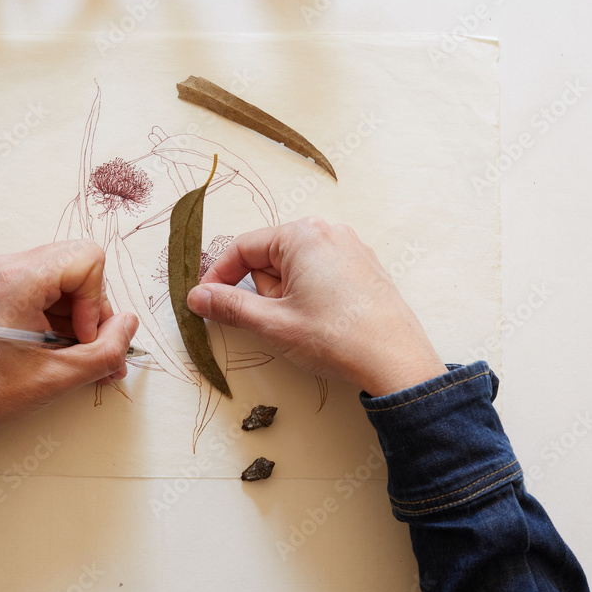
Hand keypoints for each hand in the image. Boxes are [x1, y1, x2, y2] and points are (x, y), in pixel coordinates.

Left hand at [0, 240, 138, 442]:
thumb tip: (129, 324)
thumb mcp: (58, 378)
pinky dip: (61, 318)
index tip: (82, 337)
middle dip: (93, 308)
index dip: (96, 300)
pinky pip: (46, 290)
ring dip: (79, 317)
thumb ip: (107, 350)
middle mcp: (9, 266)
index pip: (89, 259)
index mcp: (20, 278)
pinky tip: (61, 353)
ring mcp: (1, 275)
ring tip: (79, 360)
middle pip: (79, 264)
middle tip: (88, 348)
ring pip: (65, 279)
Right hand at [187, 217, 446, 396]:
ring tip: (304, 325)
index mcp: (302, 234)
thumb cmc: (336, 337)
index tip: (206, 301)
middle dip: (263, 290)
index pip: (243, 247)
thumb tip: (197, 297)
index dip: (219, 277)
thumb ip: (230, 306)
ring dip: (286, 296)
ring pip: (295, 267)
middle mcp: (328, 230)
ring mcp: (350, 247)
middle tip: (276, 321)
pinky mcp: (364, 267)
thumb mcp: (273, 323)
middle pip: (270, 256)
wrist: (395, 360)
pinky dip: (309, 295)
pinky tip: (322, 322)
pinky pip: (321, 273)